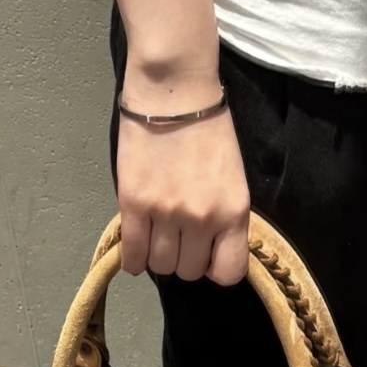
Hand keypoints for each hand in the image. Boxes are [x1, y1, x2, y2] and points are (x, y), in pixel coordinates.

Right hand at [116, 71, 250, 285]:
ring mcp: (167, 213)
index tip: (206, 254)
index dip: (214, 267)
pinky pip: (132, 252)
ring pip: (160, 265)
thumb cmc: (208, 130)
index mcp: (234, 212)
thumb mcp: (233, 179)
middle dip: (184, 258)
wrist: (175, 93)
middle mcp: (203, 218)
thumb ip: (223, 216)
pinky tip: (135, 253)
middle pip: (188, 271)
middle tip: (178, 238)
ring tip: (157, 236)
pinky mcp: (134, 203)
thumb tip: (206, 248)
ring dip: (158, 255)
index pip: (228, 273)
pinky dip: (133, 259)